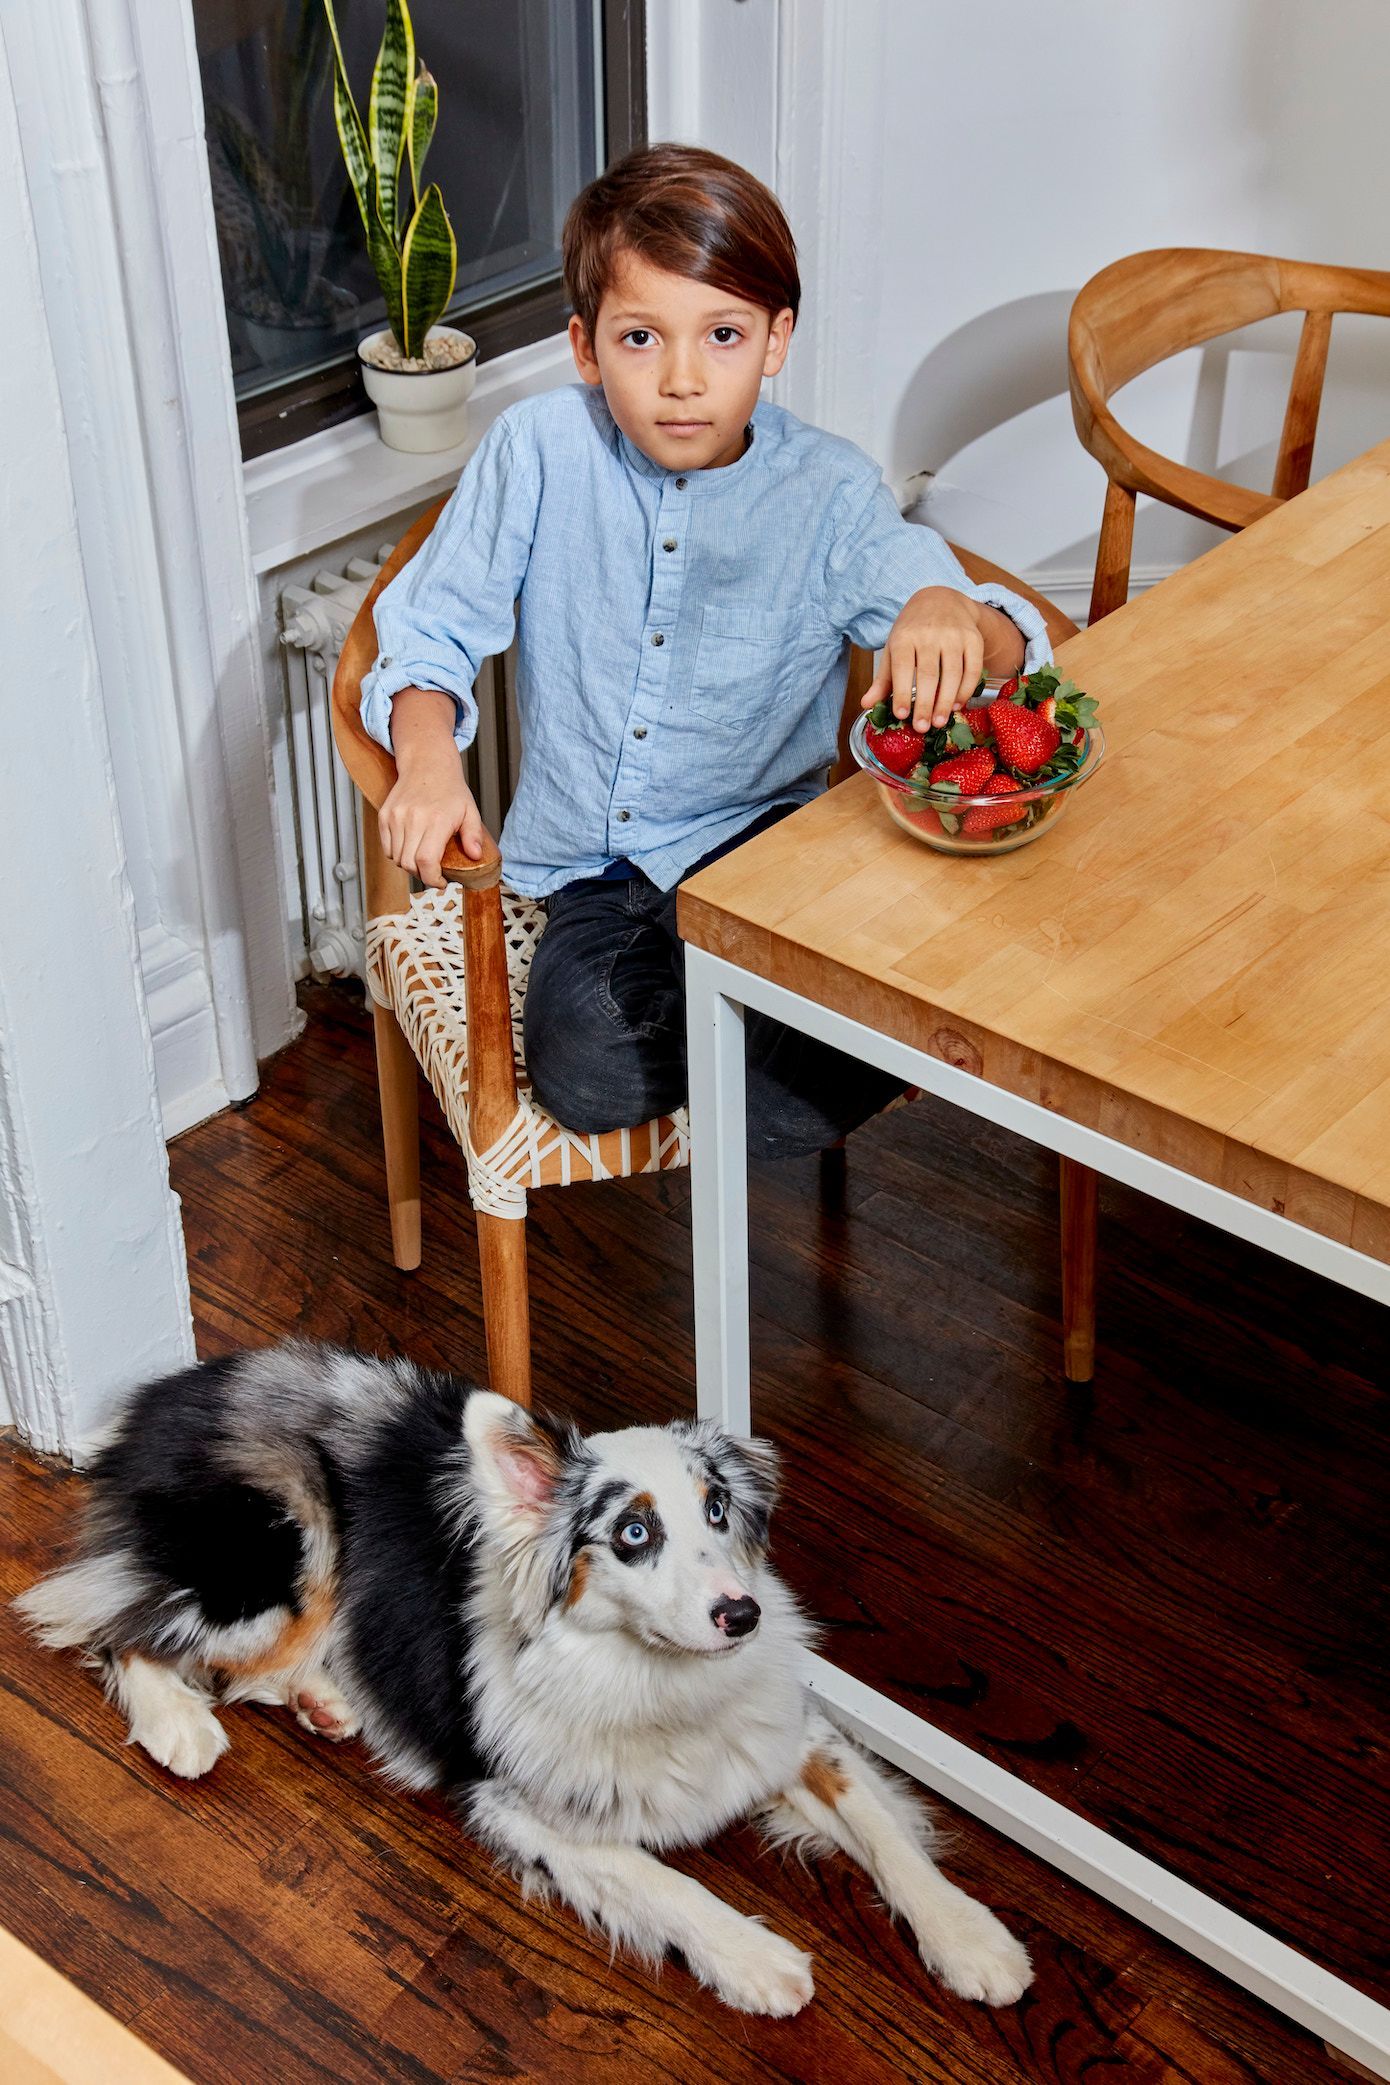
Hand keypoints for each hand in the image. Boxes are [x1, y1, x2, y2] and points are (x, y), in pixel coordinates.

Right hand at [380, 687, 483, 888]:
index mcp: (436, 820)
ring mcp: (395, 817)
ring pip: (396, 858)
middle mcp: (413, 819)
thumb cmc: (450, 790)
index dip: (432, 879)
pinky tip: (411, 847)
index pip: (426, 862)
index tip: (441, 882)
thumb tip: (475, 856)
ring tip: (422, 858)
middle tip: (434, 871)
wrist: (427, 764)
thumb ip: (473, 835)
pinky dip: (397, 854)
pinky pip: (387, 847)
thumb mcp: (470, 811)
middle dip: (422, 874)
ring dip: (409, 864)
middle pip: (409, 864)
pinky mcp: (384, 816)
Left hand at [860, 587, 1017, 731]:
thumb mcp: (893, 648)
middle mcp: (929, 634)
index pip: (903, 668)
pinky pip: (972, 669)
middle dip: (925, 704)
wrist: (941, 600)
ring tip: (939, 722)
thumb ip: (883, 679)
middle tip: (922, 728)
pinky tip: (957, 704)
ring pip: (953, 674)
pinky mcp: (973, 639)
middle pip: (929, 675)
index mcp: (904, 636)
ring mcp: (954, 636)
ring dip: (946, 702)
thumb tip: (866, 705)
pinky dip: (966, 690)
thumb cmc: (913, 630)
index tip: (901, 715)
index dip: (902, 693)